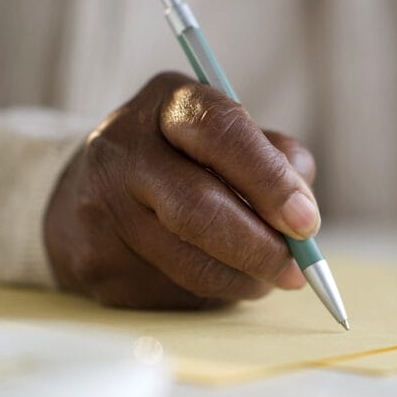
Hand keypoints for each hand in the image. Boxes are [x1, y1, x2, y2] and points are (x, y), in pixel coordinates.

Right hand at [44, 72, 318, 308]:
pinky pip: (171, 292)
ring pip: (188, 263)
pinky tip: (220, 278)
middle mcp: (121, 149)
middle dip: (260, 247)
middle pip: (198, 209)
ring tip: (267, 277)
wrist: (89, 188)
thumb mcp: (228, 134)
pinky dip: (212, 293)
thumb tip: (302, 209)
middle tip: (298, 269)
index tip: (306, 221)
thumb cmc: (184, 158)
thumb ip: (273, 157)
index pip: (221, 134)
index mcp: (167, 103)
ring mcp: (99, 209)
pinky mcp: (95, 264)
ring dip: (243, 279)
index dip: (269, 180)